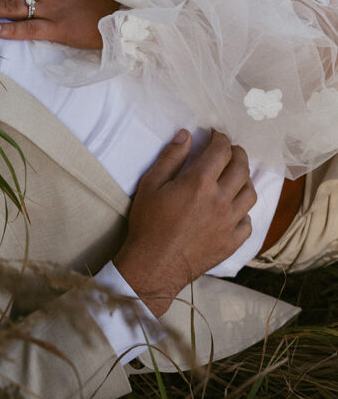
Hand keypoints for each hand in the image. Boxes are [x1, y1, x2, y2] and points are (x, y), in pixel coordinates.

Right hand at [113, 130, 255, 316]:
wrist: (153, 264)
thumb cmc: (149, 222)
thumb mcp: (151, 183)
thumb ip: (171, 157)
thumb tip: (186, 135)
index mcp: (200, 182)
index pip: (222, 151)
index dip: (221, 138)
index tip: (216, 135)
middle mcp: (220, 200)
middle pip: (242, 168)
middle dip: (237, 153)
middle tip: (230, 150)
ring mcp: (229, 222)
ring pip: (250, 193)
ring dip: (245, 179)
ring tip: (235, 176)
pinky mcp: (231, 242)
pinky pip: (248, 222)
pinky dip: (244, 211)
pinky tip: (234, 209)